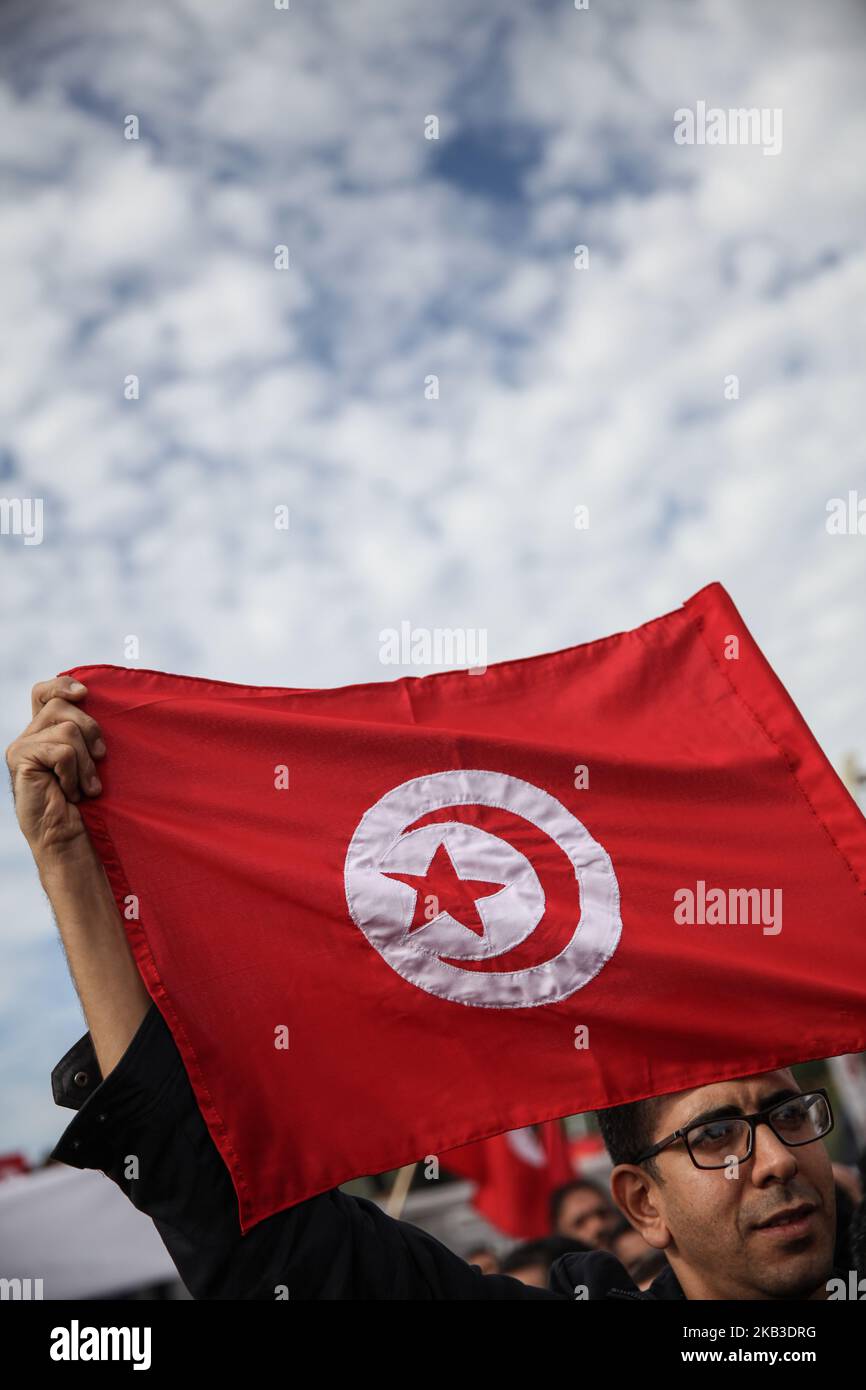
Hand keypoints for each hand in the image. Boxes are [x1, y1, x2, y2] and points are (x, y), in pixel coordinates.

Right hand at [5, 676, 106, 861]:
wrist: (68, 837)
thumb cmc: (85, 803)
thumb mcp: (90, 760)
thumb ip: (85, 732)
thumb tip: (92, 700)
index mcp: (45, 732)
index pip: (45, 692)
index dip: (62, 685)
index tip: (85, 694)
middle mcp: (30, 735)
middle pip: (62, 706)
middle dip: (91, 730)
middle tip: (100, 760)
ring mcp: (21, 746)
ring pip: (68, 729)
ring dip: (86, 762)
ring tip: (86, 786)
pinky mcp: (20, 759)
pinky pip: (62, 751)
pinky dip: (74, 773)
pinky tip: (71, 792)